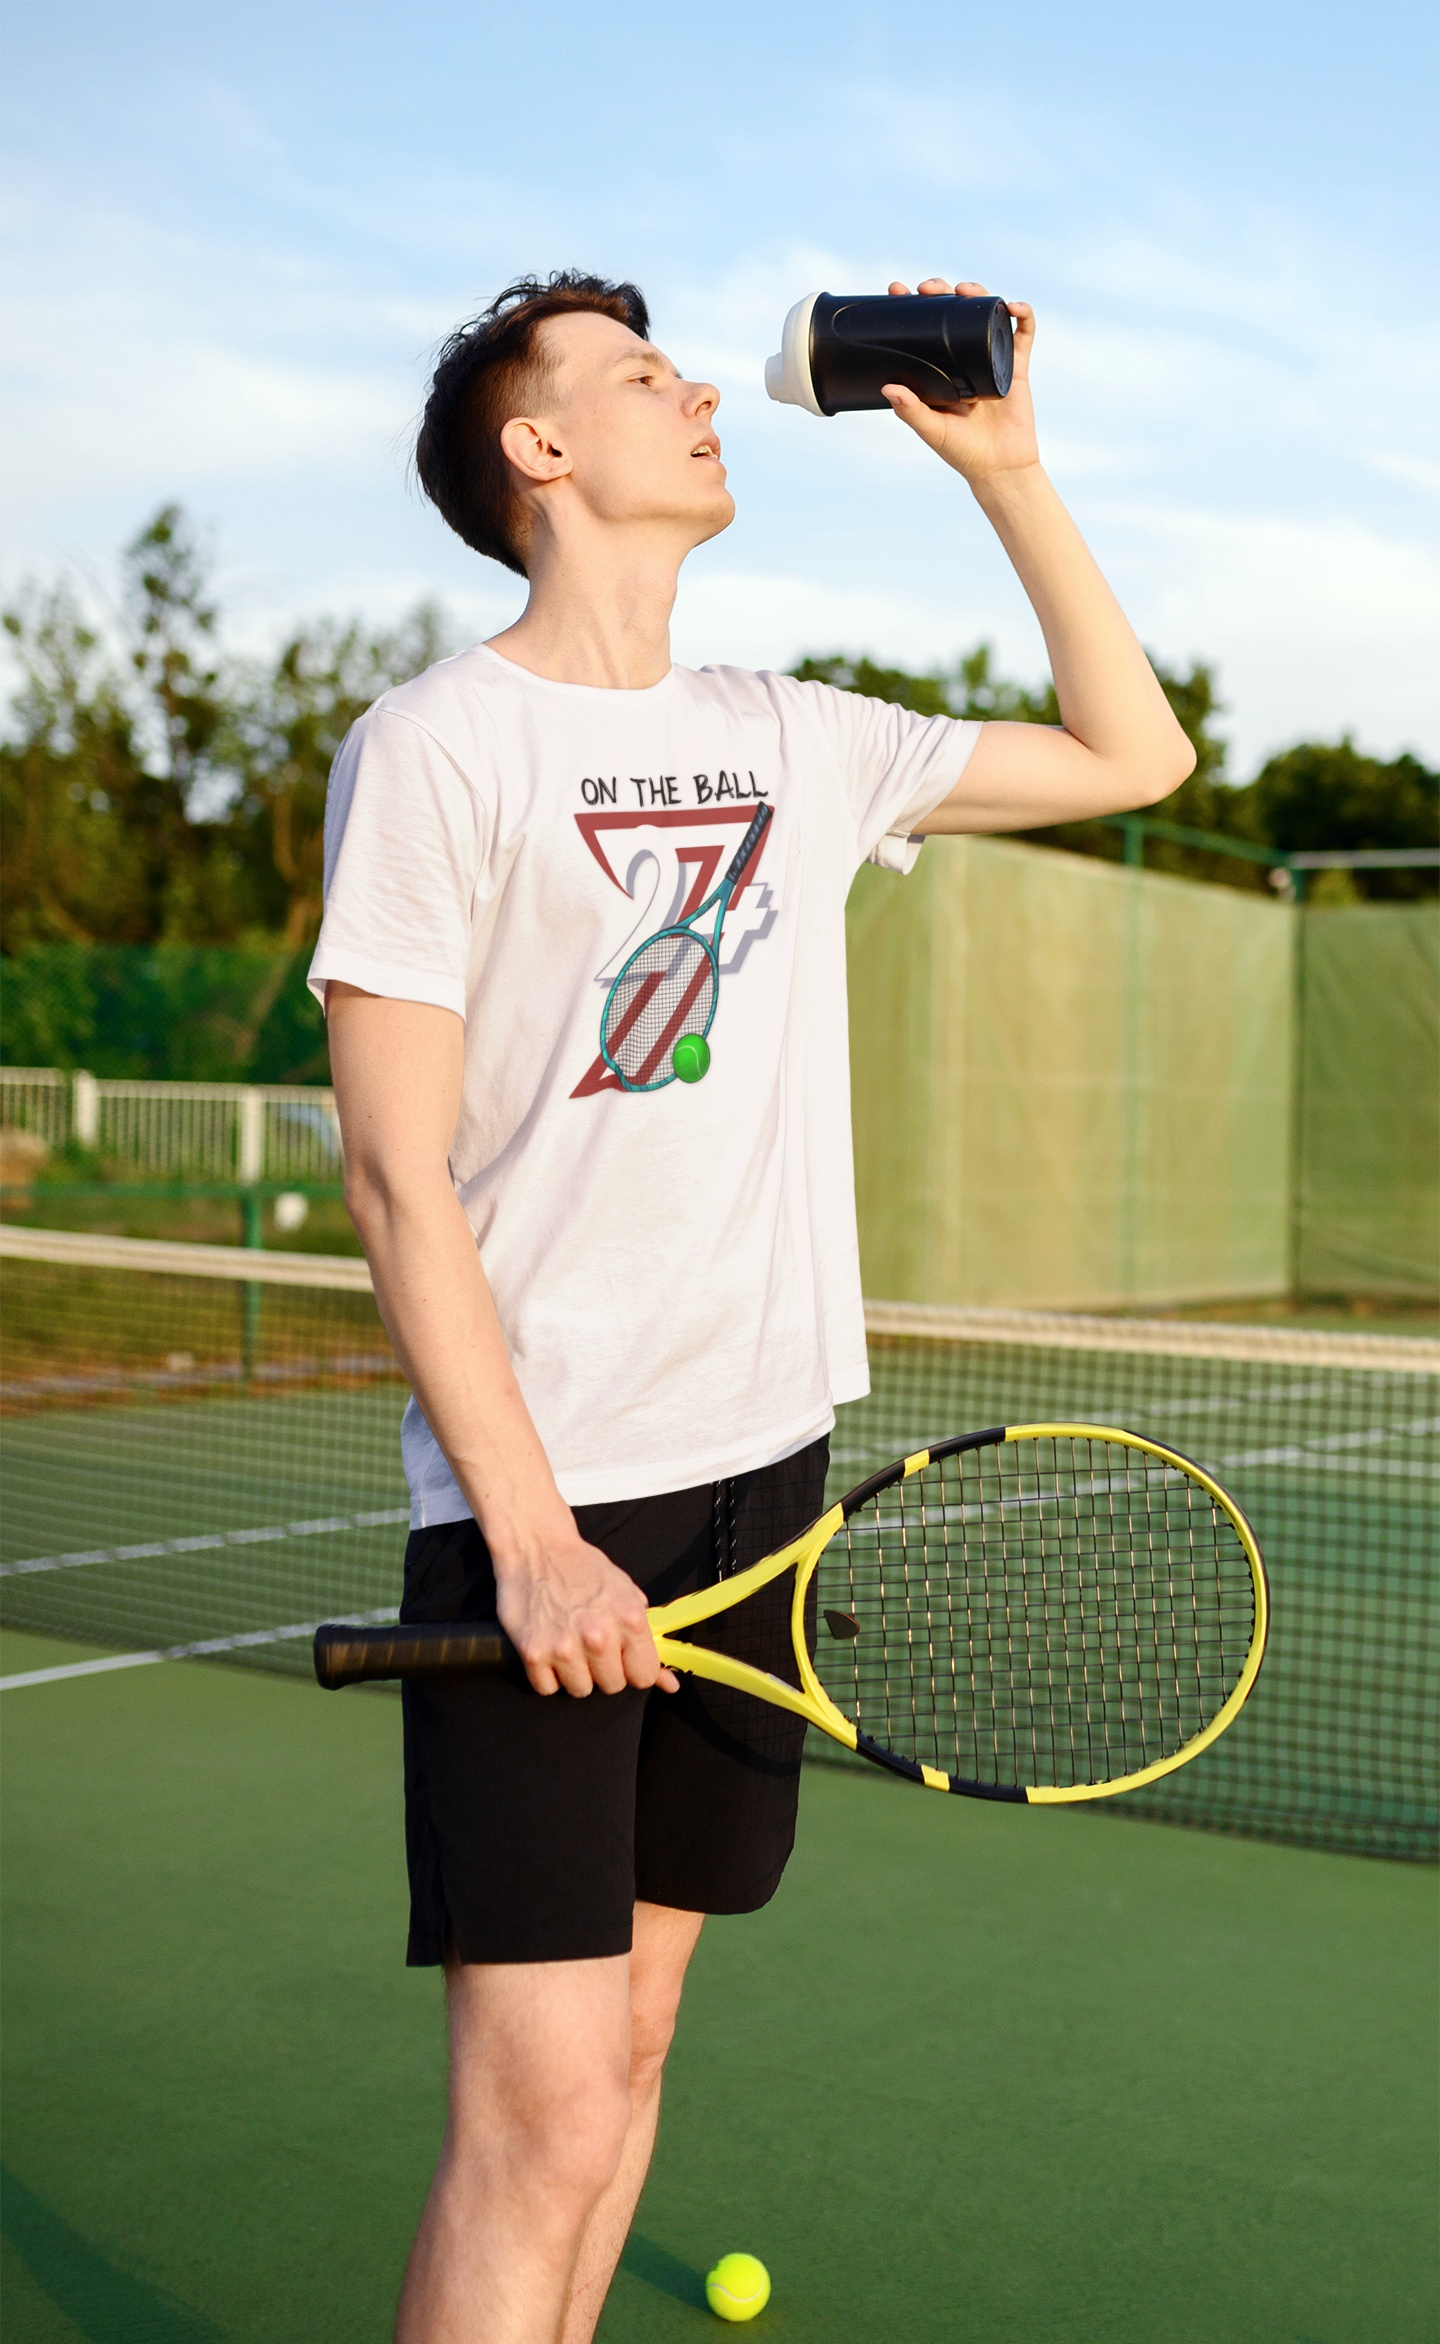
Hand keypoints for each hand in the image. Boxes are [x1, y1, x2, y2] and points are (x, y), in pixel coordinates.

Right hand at [493, 1520, 679, 1698]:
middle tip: (590, 1643)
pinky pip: (546, 1688)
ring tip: (568, 1643)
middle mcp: (598, 1636)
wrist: (536, 1547)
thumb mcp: (625, 1593)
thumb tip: (670, 1683)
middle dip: (604, 1669)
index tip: (624, 1659)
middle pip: (612, 1686)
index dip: (634, 1668)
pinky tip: (547, 1647)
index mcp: (629, 1618)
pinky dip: (546, 1674)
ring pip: (580, 1690)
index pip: (644, 1675)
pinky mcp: (532, 1654)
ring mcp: (564, 1647)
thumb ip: (649, 1638)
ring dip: (574, 1673)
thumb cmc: (582, 1568)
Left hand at [881, 277, 1038, 489]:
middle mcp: (965, 359)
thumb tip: (887, 387)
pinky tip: (1013, 306)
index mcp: (941, 369)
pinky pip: (1023, 335)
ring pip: (987, 314)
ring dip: (978, 292)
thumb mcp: (932, 430)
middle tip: (930, 288)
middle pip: (955, 312)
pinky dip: (1023, 315)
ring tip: (966, 289)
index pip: (924, 329)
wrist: (1000, 468)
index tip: (897, 291)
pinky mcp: (1016, 367)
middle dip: (942, 292)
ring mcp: (992, 358)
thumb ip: (911, 411)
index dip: (913, 307)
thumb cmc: (963, 453)